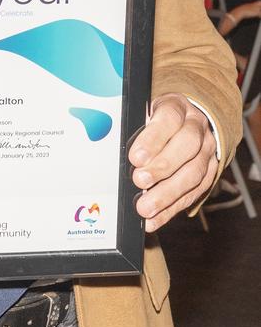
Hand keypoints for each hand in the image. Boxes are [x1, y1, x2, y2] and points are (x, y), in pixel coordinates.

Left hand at [129, 94, 217, 232]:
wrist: (186, 120)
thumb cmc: (156, 119)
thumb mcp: (144, 112)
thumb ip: (134, 128)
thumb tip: (115, 152)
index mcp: (178, 106)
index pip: (169, 118)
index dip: (152, 138)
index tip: (135, 157)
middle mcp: (197, 126)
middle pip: (187, 145)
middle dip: (162, 166)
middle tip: (139, 181)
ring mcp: (207, 150)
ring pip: (194, 173)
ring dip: (167, 193)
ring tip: (145, 207)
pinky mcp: (210, 173)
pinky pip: (194, 193)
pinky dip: (172, 209)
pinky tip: (154, 219)